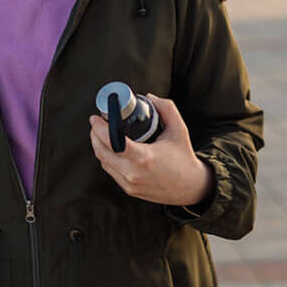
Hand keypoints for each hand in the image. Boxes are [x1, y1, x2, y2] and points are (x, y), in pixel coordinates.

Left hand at [89, 96, 213, 206]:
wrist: (191, 187)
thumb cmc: (184, 156)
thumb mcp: (179, 129)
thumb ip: (166, 108)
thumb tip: (148, 96)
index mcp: (145, 158)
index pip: (113, 141)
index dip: (99, 128)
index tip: (95, 117)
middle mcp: (134, 173)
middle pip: (102, 151)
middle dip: (95, 134)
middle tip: (96, 122)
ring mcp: (130, 183)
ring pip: (103, 161)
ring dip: (98, 145)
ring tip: (101, 132)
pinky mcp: (129, 189)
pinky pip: (110, 170)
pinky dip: (106, 157)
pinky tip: (109, 147)